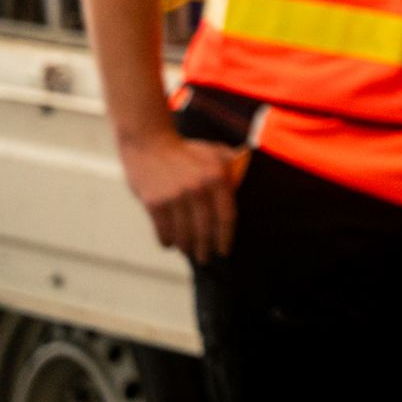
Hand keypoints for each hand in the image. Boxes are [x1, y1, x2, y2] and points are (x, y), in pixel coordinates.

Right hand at [118, 129, 242, 262]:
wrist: (149, 143)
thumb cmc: (186, 151)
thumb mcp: (214, 152)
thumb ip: (234, 164)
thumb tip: (251, 173)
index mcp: (217, 177)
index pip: (227, 216)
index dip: (226, 238)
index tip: (224, 251)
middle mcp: (198, 188)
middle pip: (205, 230)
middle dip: (205, 249)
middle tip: (205, 258)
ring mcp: (175, 196)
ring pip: (184, 234)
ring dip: (186, 247)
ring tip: (188, 251)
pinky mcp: (154, 203)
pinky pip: (163, 231)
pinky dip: (167, 241)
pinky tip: (170, 244)